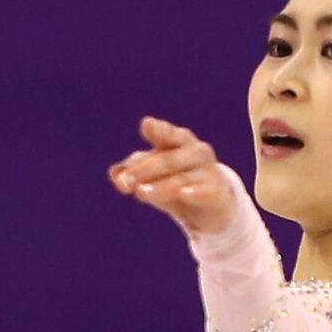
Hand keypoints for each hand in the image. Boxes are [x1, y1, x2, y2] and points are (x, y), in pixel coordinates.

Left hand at [108, 117, 232, 235]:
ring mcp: (208, 171)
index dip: (158, 130)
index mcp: (180, 141)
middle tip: (125, 181)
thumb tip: (115, 173)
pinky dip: (193, 192)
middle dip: (144, 170)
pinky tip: (183, 193)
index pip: (167, 134)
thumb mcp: (155, 177)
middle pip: (168, 160)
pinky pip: (203, 191)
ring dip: (159, 186)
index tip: (147, 125)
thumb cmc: (179, 182)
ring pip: (180, 179)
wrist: (212, 207)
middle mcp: (196, 152)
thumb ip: (133, 173)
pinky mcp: (216, 192)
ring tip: (140, 193)